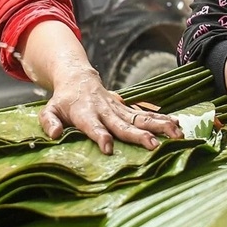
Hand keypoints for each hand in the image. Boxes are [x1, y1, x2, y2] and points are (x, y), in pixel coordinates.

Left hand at [38, 68, 182, 153]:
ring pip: (140, 118)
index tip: (108, 148)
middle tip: (153, 145)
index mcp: (84, 112)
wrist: (78, 78)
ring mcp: (118, 108)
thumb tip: (55, 135)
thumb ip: (49, 122)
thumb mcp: (50, 109)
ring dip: (158, 125)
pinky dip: (161, 118)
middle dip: (138, 135)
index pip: (93, 126)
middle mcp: (105, 110)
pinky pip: (146, 114)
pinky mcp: (127, 109)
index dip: (100, 135)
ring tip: (176, 134)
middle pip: (123, 124)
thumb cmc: (63, 101)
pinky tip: (177, 125)